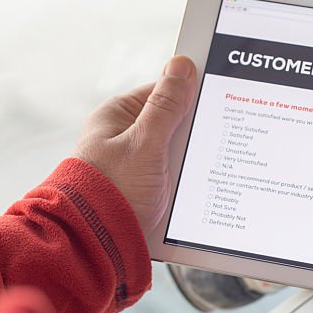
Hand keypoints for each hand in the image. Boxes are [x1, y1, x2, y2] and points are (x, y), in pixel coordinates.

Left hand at [74, 56, 196, 233]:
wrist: (93, 247)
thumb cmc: (110, 192)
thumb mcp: (145, 144)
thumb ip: (167, 105)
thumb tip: (182, 64)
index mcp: (116, 116)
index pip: (162, 92)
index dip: (191, 96)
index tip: (219, 101)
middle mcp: (122, 139)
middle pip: (172, 125)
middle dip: (193, 137)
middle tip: (209, 147)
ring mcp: (132, 166)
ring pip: (175, 155)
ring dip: (190, 165)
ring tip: (200, 175)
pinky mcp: (142, 191)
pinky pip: (172, 179)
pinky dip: (185, 183)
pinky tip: (196, 192)